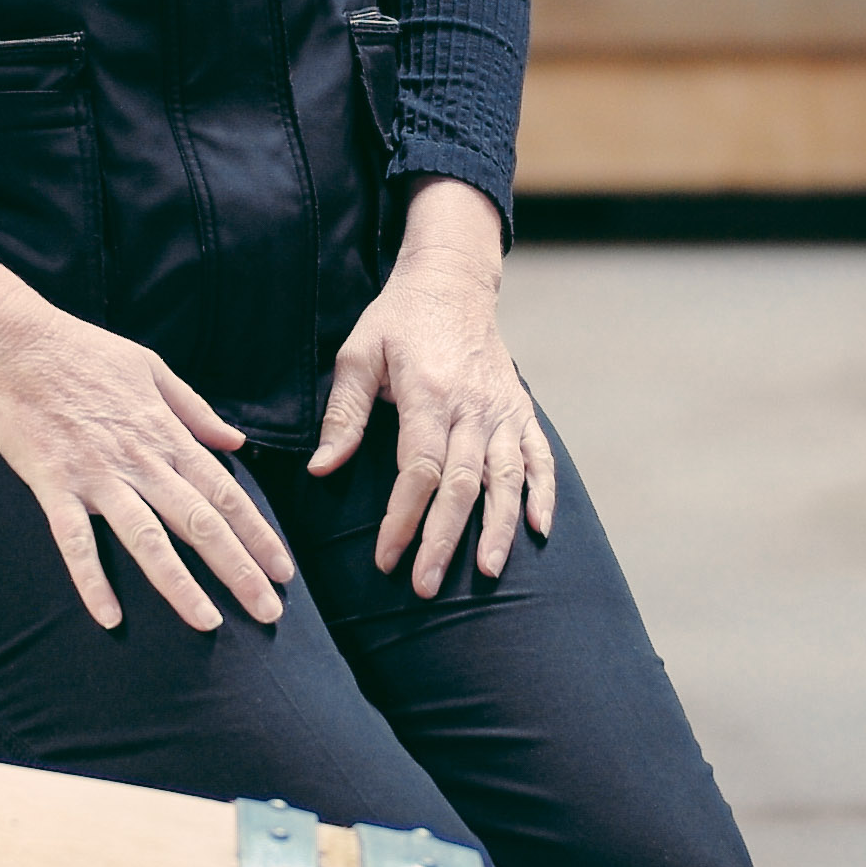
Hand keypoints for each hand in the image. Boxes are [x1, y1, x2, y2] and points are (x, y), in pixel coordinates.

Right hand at [0, 252, 293, 632]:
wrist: (12, 342)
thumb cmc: (81, 350)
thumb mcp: (151, 368)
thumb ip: (195, 410)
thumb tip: (234, 443)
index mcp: (166, 433)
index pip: (226, 493)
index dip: (259, 535)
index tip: (282, 570)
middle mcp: (140, 459)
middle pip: (200, 523)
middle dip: (239, 570)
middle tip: (268, 612)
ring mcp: (96, 475)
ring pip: (148, 539)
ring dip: (180, 585)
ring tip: (208, 624)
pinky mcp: (53, 484)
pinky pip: (76, 541)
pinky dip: (92, 580)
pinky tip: (109, 617)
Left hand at [309, 181, 554, 594]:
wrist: (452, 281)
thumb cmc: (398, 320)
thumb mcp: (358, 354)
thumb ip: (343, 414)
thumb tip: (321, 469)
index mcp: (428, 392)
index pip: (418, 468)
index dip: (403, 517)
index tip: (386, 558)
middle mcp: (471, 405)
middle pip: (463, 483)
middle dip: (445, 538)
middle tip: (426, 585)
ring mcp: (502, 409)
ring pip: (506, 477)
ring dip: (499, 527)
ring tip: (488, 571)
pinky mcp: (521, 409)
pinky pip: (539, 457)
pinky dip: (544, 493)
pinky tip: (539, 529)